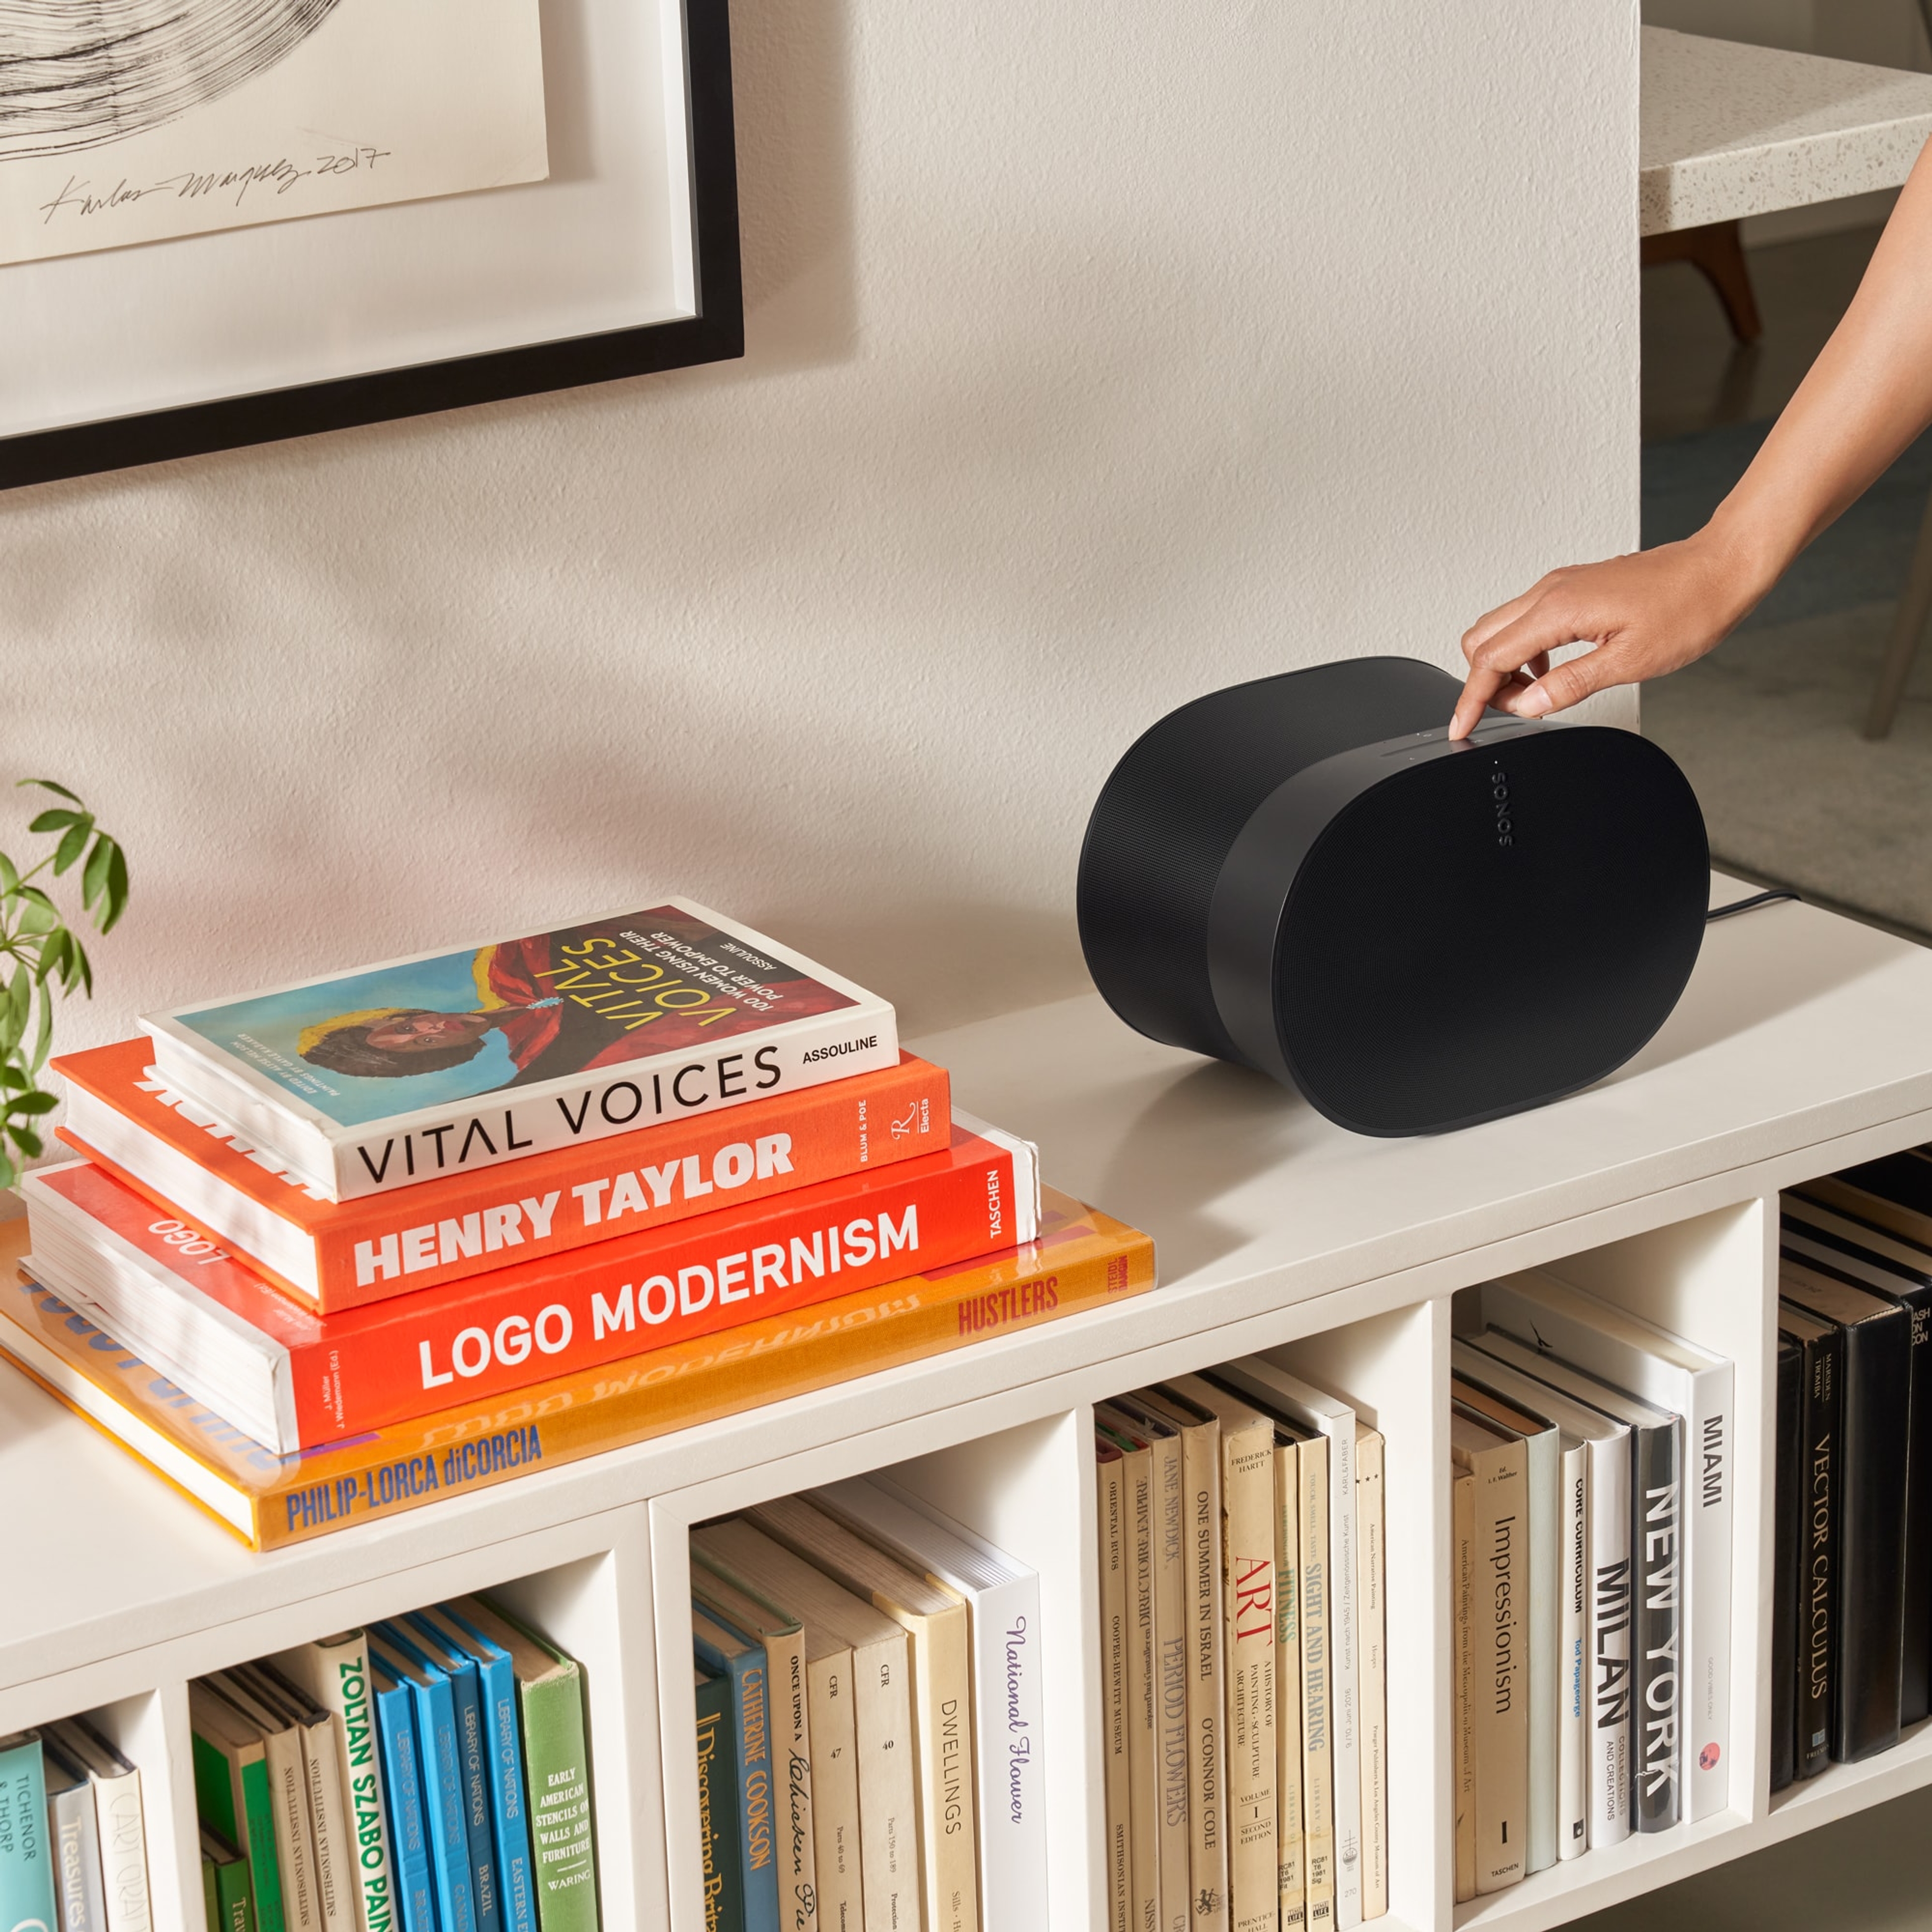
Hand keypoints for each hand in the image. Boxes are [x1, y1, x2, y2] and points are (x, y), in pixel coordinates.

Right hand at [1447, 532, 1771, 738]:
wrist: (1720, 568)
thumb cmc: (1688, 608)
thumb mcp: (1628, 661)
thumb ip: (1569, 684)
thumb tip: (1527, 705)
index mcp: (1558, 610)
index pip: (1491, 658)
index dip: (1471, 698)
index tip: (1461, 727)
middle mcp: (1550, 591)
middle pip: (1481, 639)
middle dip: (1481, 680)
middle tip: (1505, 713)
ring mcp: (1560, 585)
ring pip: (1500, 626)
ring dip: (1502, 664)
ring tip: (1531, 695)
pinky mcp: (1573, 586)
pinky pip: (1526, 618)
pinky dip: (1522, 649)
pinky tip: (1550, 671)